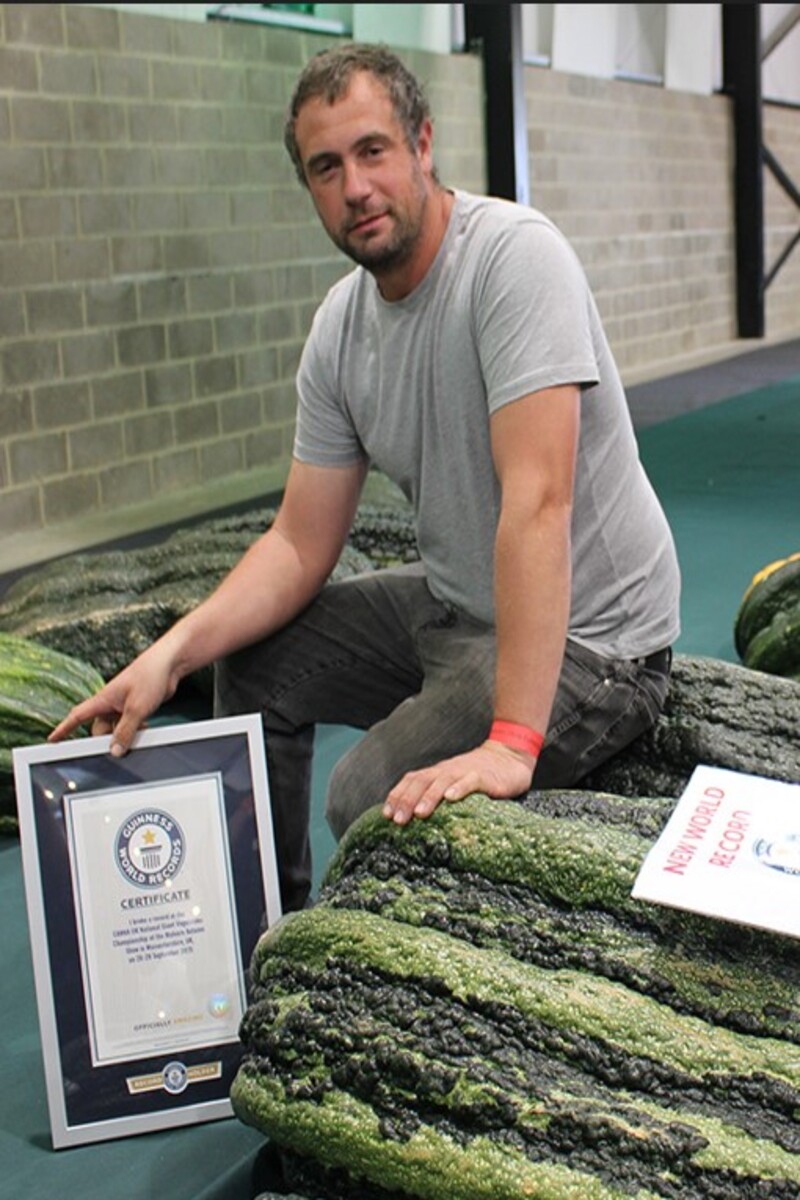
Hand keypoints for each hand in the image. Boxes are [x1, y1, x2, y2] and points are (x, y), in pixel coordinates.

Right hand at [48, 643, 180, 755]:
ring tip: (140, 729)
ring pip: (115, 729)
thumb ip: (125, 731)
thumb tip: (115, 751)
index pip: (77, 716)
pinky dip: (134, 730)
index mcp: (102, 700)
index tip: (52, 740)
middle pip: (99, 730)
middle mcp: (109, 703)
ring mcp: (122, 706)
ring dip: (124, 735)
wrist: (169, 664)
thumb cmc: (149, 675)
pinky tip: (145, 727)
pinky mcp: (135, 708)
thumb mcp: (136, 709)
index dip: (64, 729)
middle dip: (107, 739)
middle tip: (119, 747)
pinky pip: (128, 725)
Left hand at [382, 740, 535, 826]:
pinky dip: (459, 788)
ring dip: (429, 797)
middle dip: (407, 800)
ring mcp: (465, 772)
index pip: (412, 780)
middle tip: (397, 821)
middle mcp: (447, 770)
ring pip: (442, 781)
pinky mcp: (484, 776)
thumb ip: (438, 795)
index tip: (386, 814)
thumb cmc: (479, 776)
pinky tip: (451, 798)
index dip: (397, 795)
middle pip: (422, 781)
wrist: (509, 756)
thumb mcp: (453, 783)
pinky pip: (470, 781)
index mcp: (437, 773)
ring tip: (419, 813)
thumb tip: (415, 820)